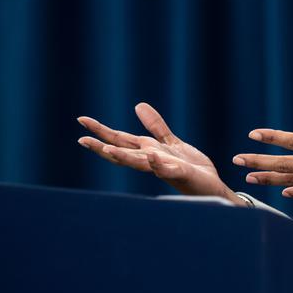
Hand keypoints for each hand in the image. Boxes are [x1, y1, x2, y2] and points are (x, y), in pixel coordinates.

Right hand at [77, 103, 246, 205]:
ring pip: (140, 162)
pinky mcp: (181, 173)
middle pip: (123, 152)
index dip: (101, 130)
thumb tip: (138, 106)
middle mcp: (151, 160)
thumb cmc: (190, 167)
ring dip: (124, 157)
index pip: (120, 139)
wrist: (210, 186)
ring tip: (106, 149)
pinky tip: (152, 156)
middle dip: (102, 146)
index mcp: (148, 151)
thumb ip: (155, 126)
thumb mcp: (170, 142)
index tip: (82, 120)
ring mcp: (164, 168)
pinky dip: (158, 164)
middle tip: (81, 139)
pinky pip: (167, 169)